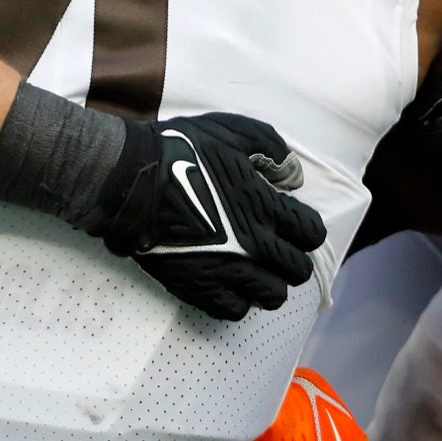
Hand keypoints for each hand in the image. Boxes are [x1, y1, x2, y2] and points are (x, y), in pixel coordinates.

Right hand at [84, 112, 326, 320]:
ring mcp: (227, 270)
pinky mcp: (200, 287)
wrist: (130, 181)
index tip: (290, 222)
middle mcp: (254, 244)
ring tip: (254, 269)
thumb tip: (293, 175)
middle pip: (298, 270)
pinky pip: (236, 310)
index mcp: (265, 206)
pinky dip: (236, 298)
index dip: (305, 228)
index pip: (312, 233)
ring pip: (273, 296)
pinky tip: (227, 281)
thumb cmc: (179, 151)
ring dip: (268, 283)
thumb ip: (271, 148)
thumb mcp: (230, 130)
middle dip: (291, 258)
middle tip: (272, 247)